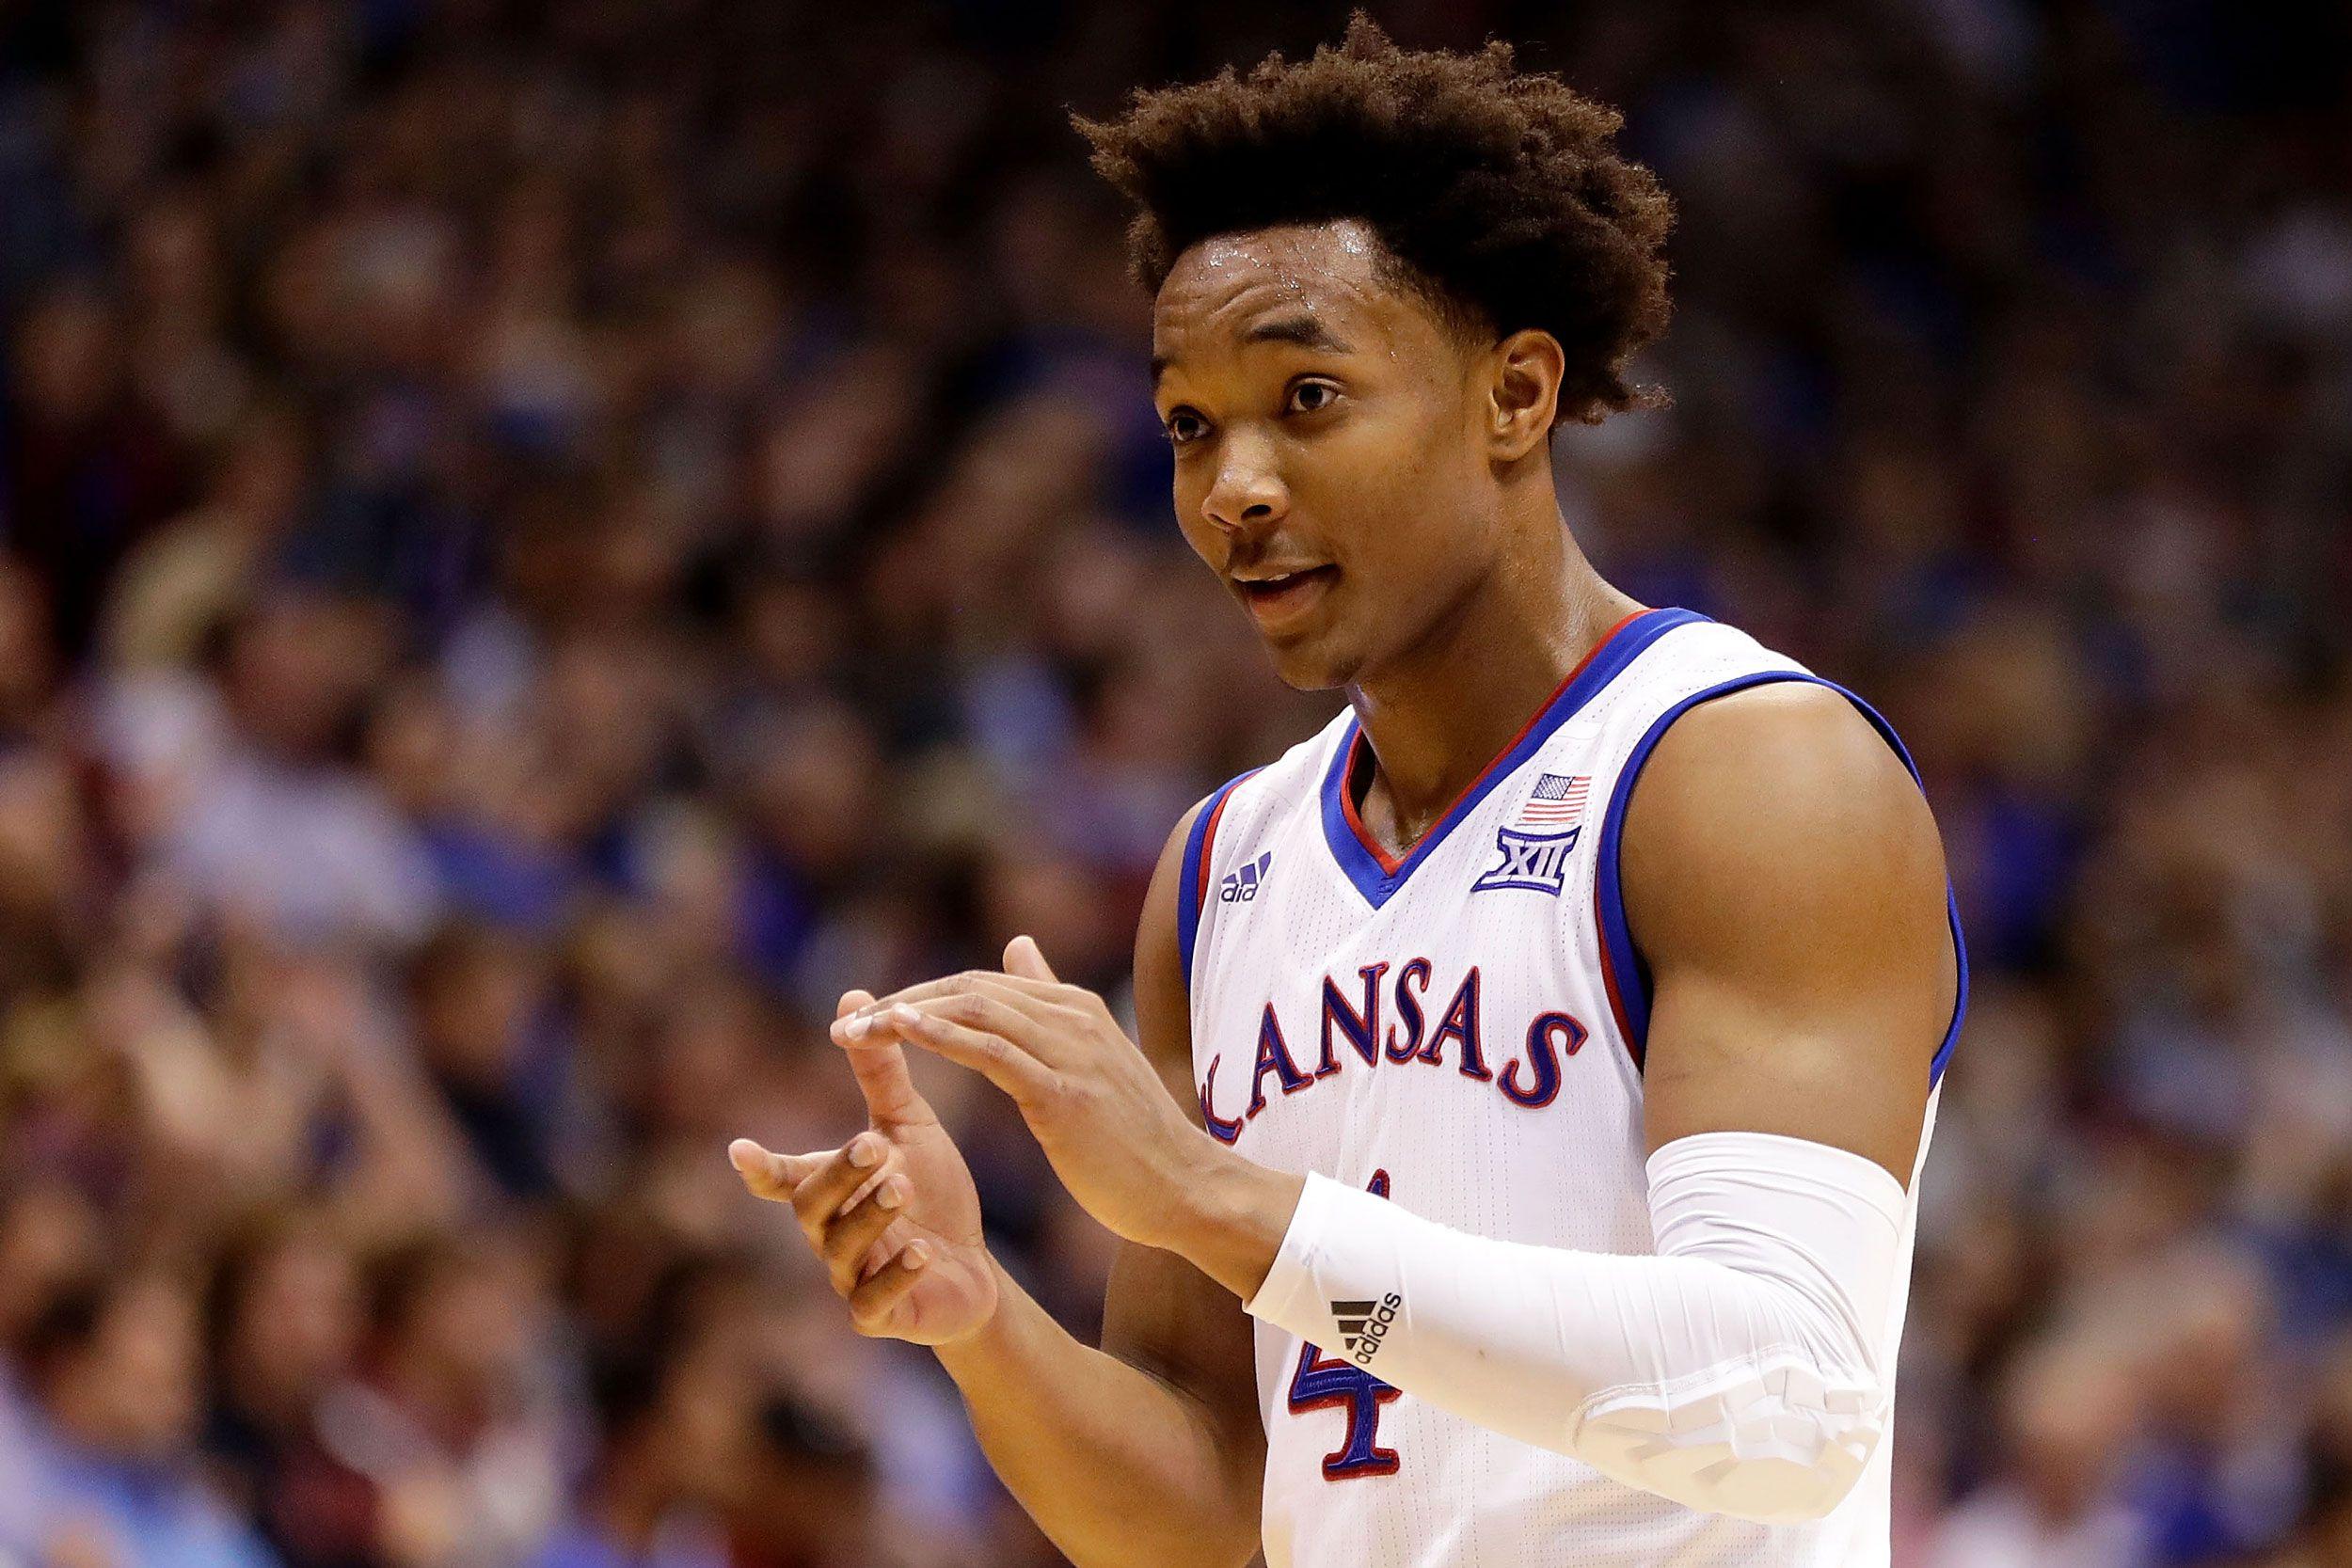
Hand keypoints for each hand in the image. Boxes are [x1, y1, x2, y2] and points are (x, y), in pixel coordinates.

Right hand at [732, 991, 998, 1344]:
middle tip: (873, 1146)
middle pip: (813, 1206)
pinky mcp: (882, 1316)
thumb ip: (879, 1073)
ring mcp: (851, 1278)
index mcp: (831, 1190)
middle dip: (840, 1175)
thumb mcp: (908, 1128)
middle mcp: (829, 1234)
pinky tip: (923, 1253)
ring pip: (842, 1250)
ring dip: (871, 1218)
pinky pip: (877, 1301)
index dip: (763, 1168)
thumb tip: (853, 997)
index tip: (739, 1150)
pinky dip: (897, 1275)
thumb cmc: (932, 1195)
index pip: (785, 1177)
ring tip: (903, 1188)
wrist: (973, 1271)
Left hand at [836, 938, 1253, 1258]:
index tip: (867, 1016)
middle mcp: (1071, 1016)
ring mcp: (1070, 1051)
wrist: (1183, 1187)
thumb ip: (1048, 999)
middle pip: (967, 991)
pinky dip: (942, 1036)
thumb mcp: (1090, 1056)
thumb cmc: (1134, 1135)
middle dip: (900, 1003)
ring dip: (905, 1017)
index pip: (979, 986)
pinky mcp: (1063, 1092)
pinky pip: (992, 1052)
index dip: (919, 996)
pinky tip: (902, 1033)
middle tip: (845, 1025)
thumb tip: (1017, 943)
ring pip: (973, 1012)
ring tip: (855, 1032)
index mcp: (1073, 1008)